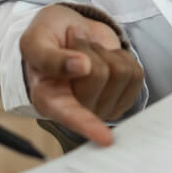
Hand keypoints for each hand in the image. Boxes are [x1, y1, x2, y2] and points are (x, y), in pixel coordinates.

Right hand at [20, 4, 144, 146]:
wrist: (67, 32)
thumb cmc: (48, 39)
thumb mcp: (35, 41)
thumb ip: (49, 57)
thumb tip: (82, 67)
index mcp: (48, 100)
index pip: (71, 115)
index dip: (89, 126)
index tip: (106, 140)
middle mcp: (77, 110)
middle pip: (99, 74)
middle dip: (86, 48)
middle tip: (72, 45)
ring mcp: (103, 107)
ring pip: (120, 72)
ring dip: (103, 52)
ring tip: (86, 51)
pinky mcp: (123, 98)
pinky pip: (136, 72)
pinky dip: (120, 55)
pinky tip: (103, 57)